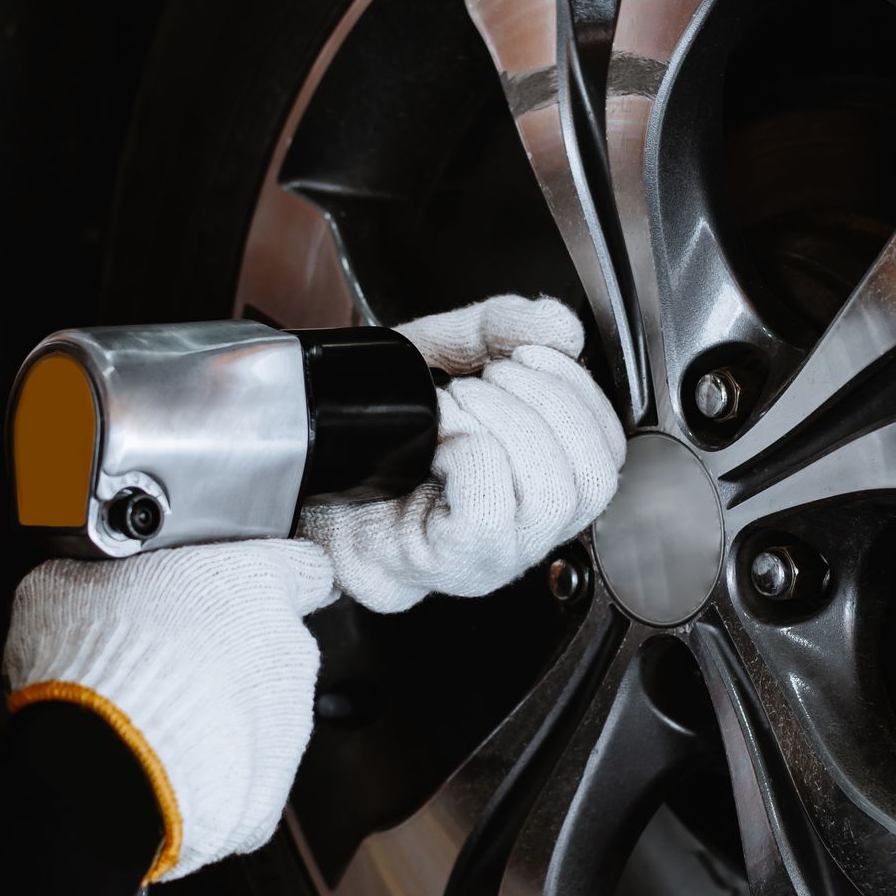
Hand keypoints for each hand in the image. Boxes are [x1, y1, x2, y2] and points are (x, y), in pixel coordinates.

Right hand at [3, 539, 334, 881]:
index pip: (303, 565)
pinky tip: (164, 767)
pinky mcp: (272, 786)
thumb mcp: (71, 582)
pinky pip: (245, 771)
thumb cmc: (90, 666)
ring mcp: (288, 723)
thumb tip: (88, 578)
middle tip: (163, 663)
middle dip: (227, 652)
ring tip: (153, 721)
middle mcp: (287, 650)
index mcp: (256, 584)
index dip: (274, 575)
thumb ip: (109, 574)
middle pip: (272, 642)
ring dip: (219, 713)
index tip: (249, 585)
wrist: (100, 770)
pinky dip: (213, 771)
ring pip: (261, 709)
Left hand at [296, 294, 625, 611]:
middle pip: (590, 479)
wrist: (289, 458)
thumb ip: (500, 327)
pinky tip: (437, 441)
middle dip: (542, 404)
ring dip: (503, 424)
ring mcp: (487, 561)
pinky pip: (491, 514)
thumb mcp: (437, 352)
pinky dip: (471, 454)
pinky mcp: (445, 568)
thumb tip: (559, 326)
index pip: (606, 457)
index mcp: (532, 487)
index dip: (582, 396)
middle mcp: (522, 535)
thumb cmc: (362, 425)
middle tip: (483, 381)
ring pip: (548, 496)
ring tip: (453, 407)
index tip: (532, 355)